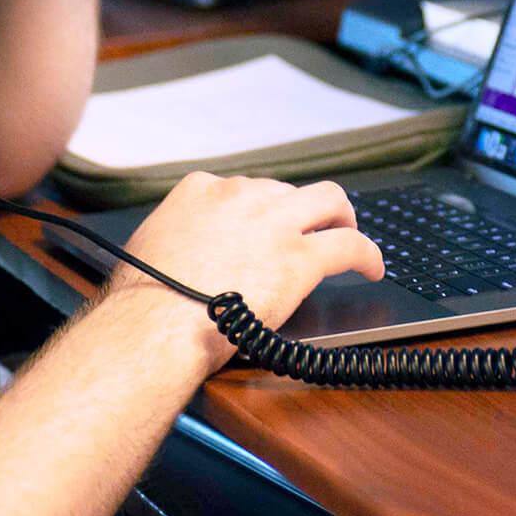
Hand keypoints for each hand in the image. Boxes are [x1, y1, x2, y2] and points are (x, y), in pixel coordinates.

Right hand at [113, 173, 385, 371]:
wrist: (152, 327)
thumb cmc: (142, 303)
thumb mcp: (147, 248)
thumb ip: (175, 239)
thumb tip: (178, 256)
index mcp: (200, 190)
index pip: (243, 188)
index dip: (258, 210)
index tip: (263, 227)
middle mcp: (241, 195)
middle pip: (287, 190)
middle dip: (300, 210)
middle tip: (310, 230)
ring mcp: (273, 223)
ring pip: (329, 199)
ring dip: (342, 216)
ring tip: (347, 235)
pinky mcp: (299, 257)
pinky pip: (349, 246)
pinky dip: (368, 254)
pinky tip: (372, 269)